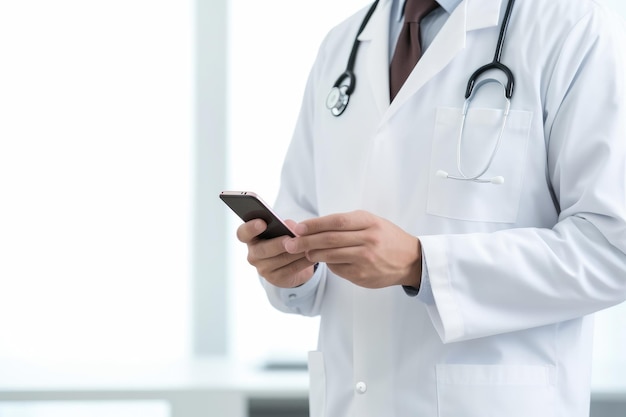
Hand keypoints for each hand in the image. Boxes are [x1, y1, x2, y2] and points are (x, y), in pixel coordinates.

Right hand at [236, 218, 316, 287]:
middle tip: (289, 239)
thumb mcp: (284, 230)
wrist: (291, 262)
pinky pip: (290, 269)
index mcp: (251, 238)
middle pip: (262, 250)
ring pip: (279, 260)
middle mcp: (253, 254)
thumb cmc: (284, 240)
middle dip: (277, 244)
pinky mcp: (275, 279)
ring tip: (307, 245)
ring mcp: (262, 269)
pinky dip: (302, 262)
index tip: (262, 222)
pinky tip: (311, 256)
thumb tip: (290, 227)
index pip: (243, 233)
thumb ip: (285, 225)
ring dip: (295, 252)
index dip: (250, 228)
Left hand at [283, 210, 421, 288]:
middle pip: (330, 239)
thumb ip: (347, 223)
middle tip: (290, 243)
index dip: (314, 224)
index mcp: (369, 222)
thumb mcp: (372, 222)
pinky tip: (324, 261)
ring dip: (313, 254)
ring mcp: (366, 259)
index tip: (298, 227)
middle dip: (306, 241)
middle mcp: (368, 239)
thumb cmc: (387, 238)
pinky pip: (338, 269)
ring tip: (304, 252)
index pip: (336, 221)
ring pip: (331, 256)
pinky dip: (328, 264)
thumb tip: (315, 227)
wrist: (411, 260)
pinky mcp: (363, 275)